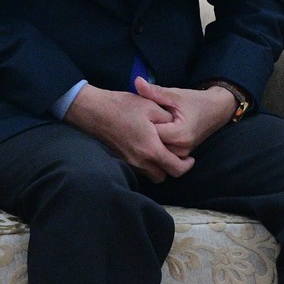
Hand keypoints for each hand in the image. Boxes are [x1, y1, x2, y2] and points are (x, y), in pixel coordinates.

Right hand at [63, 84, 191, 181]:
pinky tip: (144, 149)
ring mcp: (128, 162)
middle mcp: (140, 161)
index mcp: (151, 149)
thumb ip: (168, 120)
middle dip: (171, 169)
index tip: (190, 158)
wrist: (93, 110)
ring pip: (149, 175)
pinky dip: (145, 164)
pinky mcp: (120, 159)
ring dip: (157, 167)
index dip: (187, 166)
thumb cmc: (122, 106)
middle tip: (174, 156)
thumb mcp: (151, 106)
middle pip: (162, 177)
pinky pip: (138, 169)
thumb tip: (176, 127)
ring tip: (159, 152)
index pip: (176, 169)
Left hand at [134, 79, 238, 157]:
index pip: (150, 133)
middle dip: (144, 132)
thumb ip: (154, 91)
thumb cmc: (196, 101)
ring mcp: (183, 154)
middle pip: (152, 144)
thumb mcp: (175, 95)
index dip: (141, 123)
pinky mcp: (182, 154)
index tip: (137, 114)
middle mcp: (181, 148)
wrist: (218, 110)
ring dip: (150, 139)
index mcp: (179, 134)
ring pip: (157, 150)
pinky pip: (164, 152)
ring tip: (146, 125)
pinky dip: (157, 143)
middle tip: (138, 119)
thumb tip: (137, 81)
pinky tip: (153, 132)